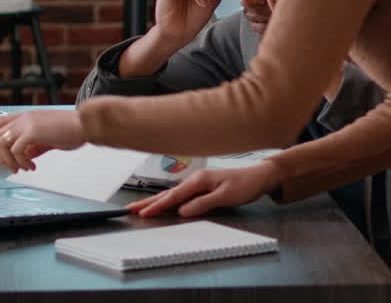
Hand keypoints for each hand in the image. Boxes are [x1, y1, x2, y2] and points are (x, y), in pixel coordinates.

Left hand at [0, 109, 86, 172]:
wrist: (85, 125)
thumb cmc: (72, 129)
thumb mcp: (49, 139)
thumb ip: (35, 146)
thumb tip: (27, 156)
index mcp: (29, 116)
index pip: (1, 121)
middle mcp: (25, 118)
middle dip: (1, 156)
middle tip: (12, 167)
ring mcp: (27, 124)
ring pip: (3, 144)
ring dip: (11, 161)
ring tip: (23, 168)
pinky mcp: (32, 132)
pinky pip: (16, 151)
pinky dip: (21, 162)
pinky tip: (31, 166)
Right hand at [127, 161, 280, 217]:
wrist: (260, 177)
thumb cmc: (245, 184)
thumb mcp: (226, 196)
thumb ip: (203, 204)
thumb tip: (182, 211)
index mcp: (199, 181)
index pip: (173, 196)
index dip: (157, 206)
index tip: (143, 213)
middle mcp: (196, 180)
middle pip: (168, 194)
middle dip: (149, 202)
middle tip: (130, 209)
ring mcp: (199, 184)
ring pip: (173, 195)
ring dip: (156, 202)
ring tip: (141, 207)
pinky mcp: (203, 188)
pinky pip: (181, 196)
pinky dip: (169, 201)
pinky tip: (164, 205)